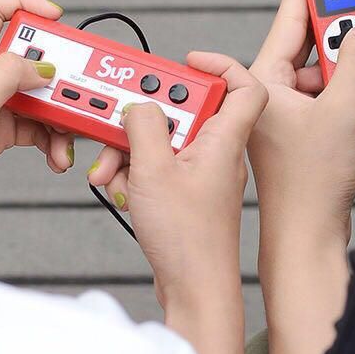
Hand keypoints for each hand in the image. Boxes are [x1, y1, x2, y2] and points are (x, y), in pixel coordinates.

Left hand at [0, 0, 74, 247]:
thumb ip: (8, 74)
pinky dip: (53, 139)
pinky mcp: (0, 132)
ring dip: (60, 115)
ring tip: (66, 137)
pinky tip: (56, 156)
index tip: (56, 16)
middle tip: (74, 91)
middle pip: (30, 56)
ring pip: (40, 94)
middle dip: (58, 73)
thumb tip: (43, 66)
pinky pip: (38, 126)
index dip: (25, 3)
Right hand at [89, 54, 267, 310]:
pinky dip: (136, 171)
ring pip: (164, 139)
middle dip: (143, 117)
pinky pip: (159, 166)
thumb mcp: (154, 170)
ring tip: (112, 169)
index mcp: (223, 139)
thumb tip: (139, 103)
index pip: (242, 86)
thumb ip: (144, 125)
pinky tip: (122, 187)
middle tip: (120, 123)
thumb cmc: (189, 241)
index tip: (186, 61)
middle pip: (183, 110)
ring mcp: (202, 174)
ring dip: (130, 148)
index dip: (219, 64)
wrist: (195, 292)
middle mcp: (217, 152)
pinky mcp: (187, 194)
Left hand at [248, 0, 354, 251]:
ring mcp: (283, 115)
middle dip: (330, 24)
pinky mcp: (300, 133)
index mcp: (263, 81)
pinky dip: (347, 87)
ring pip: (317, 71)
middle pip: (302, 43)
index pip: (284, 20)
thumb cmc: (311, 183)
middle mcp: (268, 94)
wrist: (309, 234)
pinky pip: (325, 96)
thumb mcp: (343, 110)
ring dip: (343, 60)